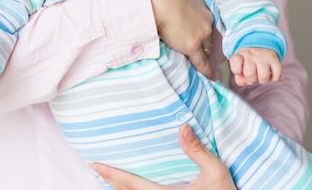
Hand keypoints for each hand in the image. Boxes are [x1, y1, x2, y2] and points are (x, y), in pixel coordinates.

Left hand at [90, 124, 235, 189]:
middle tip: (96, 167)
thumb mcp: (216, 173)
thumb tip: (183, 127)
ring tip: (110, 176)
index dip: (111, 174)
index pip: (131, 184)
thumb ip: (198, 151)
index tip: (95, 164)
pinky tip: (132, 186)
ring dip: (121, 188)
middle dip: (111, 180)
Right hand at [144, 0, 214, 79]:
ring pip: (205, 47)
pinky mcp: (191, 45)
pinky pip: (201, 62)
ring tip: (201, 61)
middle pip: (208, 35)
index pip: (204, 22)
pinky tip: (211, 77)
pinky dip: (207, 70)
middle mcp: (206, 20)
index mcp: (202, 6)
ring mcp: (200, 33)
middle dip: (204, 40)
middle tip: (197, 45)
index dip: (200, 27)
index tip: (197, 30)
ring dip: (203, 52)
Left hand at [229, 47, 281, 85]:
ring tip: (261, 75)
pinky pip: (276, 75)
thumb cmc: (247, 62)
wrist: (260, 46)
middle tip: (252, 74)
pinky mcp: (275, 59)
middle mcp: (251, 54)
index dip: (237, 71)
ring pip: (263, 76)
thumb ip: (239, 79)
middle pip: (249, 74)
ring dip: (262, 80)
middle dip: (251, 79)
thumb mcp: (239, 68)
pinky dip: (273, 79)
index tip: (240, 70)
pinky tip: (270, 74)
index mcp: (240, 55)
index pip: (235, 63)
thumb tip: (247, 82)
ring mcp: (263, 56)